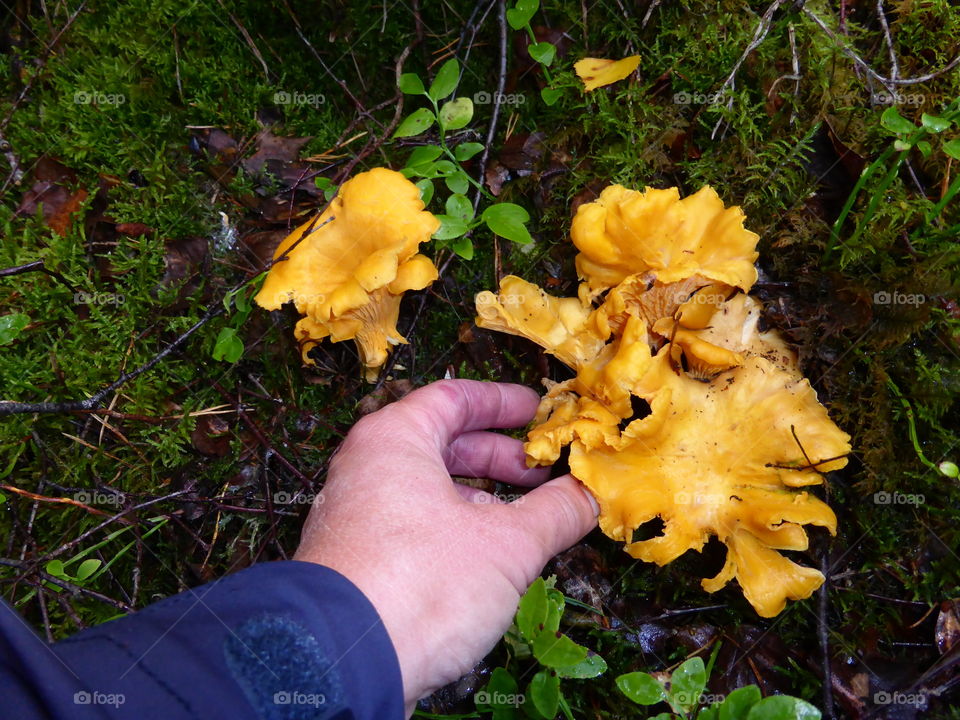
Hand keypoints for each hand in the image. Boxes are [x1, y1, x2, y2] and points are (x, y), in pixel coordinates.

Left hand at [294, 379, 598, 715]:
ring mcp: (355, 515)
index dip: (501, 402)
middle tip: (542, 471)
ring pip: (427, 490)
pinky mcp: (354, 560)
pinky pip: (412, 526)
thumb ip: (555, 513)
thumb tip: (589, 496)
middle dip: (499, 458)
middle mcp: (367, 469)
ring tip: (524, 519)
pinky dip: (453, 530)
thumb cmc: (419, 583)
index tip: (536, 409)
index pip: (453, 398)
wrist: (343, 663)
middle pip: (442, 445)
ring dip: (481, 499)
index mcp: (394, 440)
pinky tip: (485, 560)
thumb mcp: (507, 544)